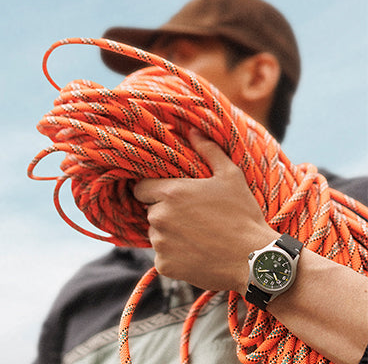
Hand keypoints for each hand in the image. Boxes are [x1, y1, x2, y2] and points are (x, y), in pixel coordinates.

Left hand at [133, 129, 277, 293]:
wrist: (254, 260)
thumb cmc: (243, 215)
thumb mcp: (230, 176)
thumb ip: (208, 150)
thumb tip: (192, 130)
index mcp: (171, 193)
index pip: (141, 188)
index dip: (152, 190)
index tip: (169, 195)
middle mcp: (159, 217)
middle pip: (149, 211)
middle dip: (164, 212)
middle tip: (190, 216)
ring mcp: (160, 244)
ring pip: (155, 234)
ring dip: (168, 234)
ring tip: (196, 235)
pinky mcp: (164, 266)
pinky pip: (162, 256)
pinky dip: (174, 255)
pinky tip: (196, 253)